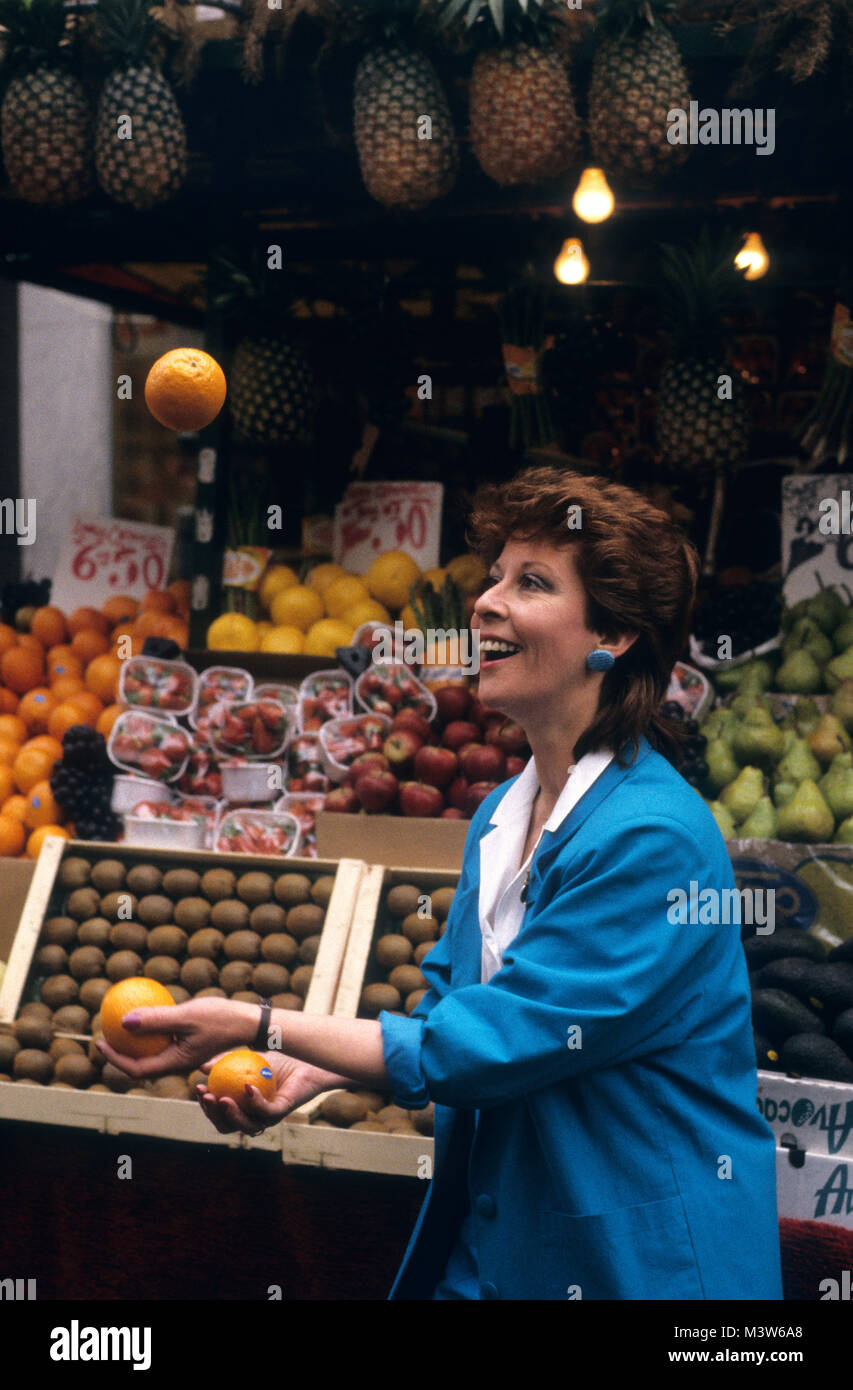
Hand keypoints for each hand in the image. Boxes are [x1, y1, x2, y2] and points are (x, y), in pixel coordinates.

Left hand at [96, 996, 252, 1078]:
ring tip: (121, 1022)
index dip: (115, 1059)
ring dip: (134, 1041)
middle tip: (105, 1032)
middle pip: (141, 1064)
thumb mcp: (186, 1017)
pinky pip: (163, 1039)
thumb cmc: (221, 1018)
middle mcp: (177, 1063)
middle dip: (119, 1051)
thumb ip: (156, 1020)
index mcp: (175, 1064)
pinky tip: (147, 1012)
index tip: (100, 1042)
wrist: (249, 1021)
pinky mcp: (189, 1042)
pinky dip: (151, 1030)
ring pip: (152, 1052)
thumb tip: (124, 1022)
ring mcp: (183, 1053)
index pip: (137, 1069)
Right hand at [196, 1052, 353, 1136]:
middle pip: (227, 1126)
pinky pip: (266, 1112)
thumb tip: (201, 1067)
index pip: (219, 1114)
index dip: (206, 1106)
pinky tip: (247, 1088)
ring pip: (246, 1126)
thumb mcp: (244, 1059)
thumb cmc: (275, 1061)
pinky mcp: (283, 1111)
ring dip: (231, 1114)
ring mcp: (268, 1117)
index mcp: (242, 1108)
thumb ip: (224, 1062)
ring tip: (223, 1098)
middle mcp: (254, 1117)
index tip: (198, 1088)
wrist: (303, 1057)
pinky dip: (255, 1102)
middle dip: (213, 1115)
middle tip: (206, 1096)